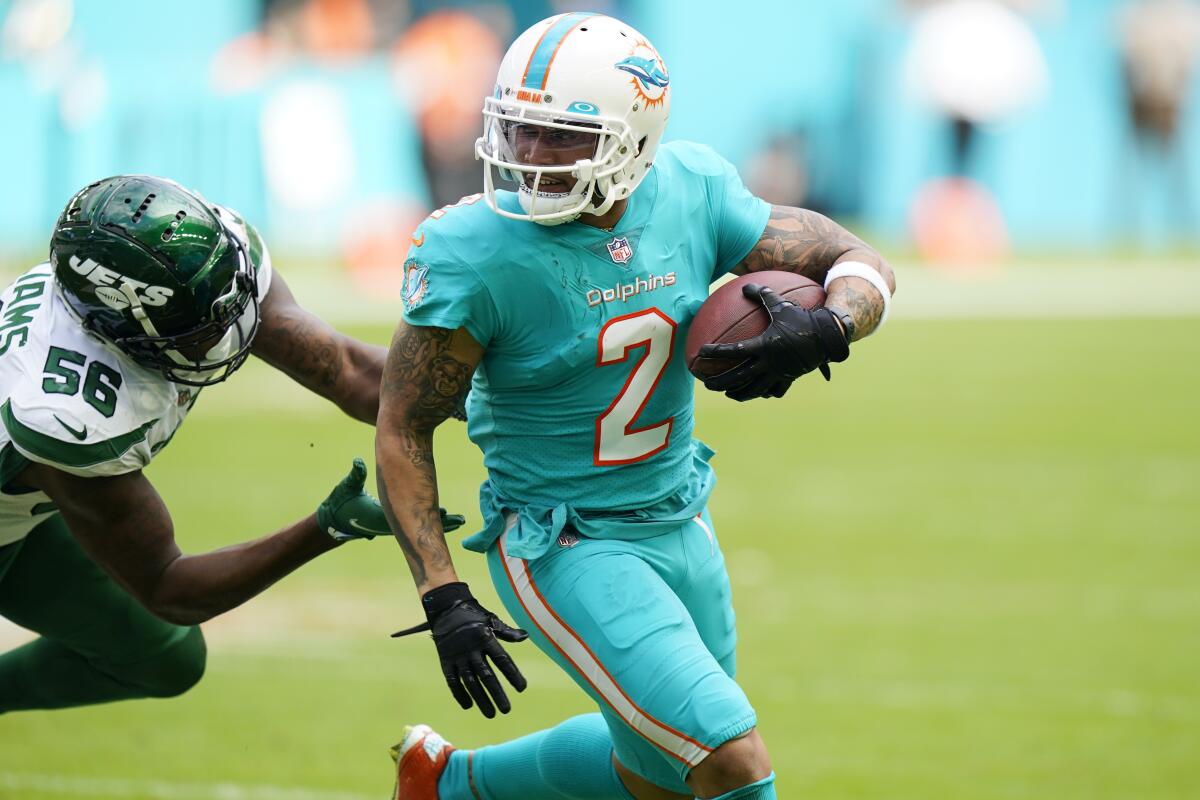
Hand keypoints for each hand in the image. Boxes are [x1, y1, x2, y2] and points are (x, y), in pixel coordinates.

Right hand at [317, 458, 465, 540]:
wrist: (335, 521)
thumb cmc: (341, 504)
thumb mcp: (347, 488)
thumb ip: (355, 475)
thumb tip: (358, 461)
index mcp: (383, 516)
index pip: (411, 516)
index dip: (428, 515)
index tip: (446, 512)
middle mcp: (392, 523)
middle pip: (421, 523)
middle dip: (441, 523)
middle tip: (461, 519)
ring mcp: (395, 524)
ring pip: (421, 523)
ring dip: (439, 522)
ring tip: (459, 519)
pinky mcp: (395, 522)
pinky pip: (417, 521)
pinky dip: (430, 518)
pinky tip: (444, 514)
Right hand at [392, 582, 527, 717]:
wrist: (446, 607)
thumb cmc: (474, 615)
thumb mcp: (492, 620)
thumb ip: (507, 632)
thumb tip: (526, 636)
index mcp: (486, 638)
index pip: (502, 660)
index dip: (512, 674)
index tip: (522, 688)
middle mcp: (472, 649)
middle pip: (486, 675)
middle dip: (497, 694)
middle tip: (506, 710)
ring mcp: (457, 656)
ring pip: (470, 682)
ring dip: (481, 699)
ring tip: (491, 714)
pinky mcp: (445, 660)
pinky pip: (452, 681)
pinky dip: (459, 694)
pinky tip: (469, 706)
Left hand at [698, 283, 849, 400]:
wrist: (828, 336)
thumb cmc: (803, 318)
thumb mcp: (781, 304)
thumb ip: (762, 295)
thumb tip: (745, 286)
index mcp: (764, 346)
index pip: (734, 351)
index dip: (715, 352)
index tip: (700, 353)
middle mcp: (769, 363)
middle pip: (739, 377)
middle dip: (721, 382)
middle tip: (707, 384)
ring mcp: (779, 373)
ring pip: (755, 389)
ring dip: (740, 393)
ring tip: (728, 394)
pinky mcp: (789, 379)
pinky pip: (774, 390)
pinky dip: (764, 393)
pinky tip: (758, 393)